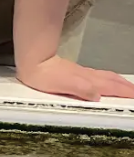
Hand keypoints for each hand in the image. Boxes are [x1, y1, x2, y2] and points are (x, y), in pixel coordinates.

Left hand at [17, 56, 133, 100]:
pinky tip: (104, 82)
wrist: (32, 61)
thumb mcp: (63, 85)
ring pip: (106, 77)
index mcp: (87, 81)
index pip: (111, 87)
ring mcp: (82, 73)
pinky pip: (98, 76)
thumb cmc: (44, 76)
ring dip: (119, 82)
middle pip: (112, 80)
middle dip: (127, 87)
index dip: (125, 92)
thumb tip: (98, 95)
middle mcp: (88, 76)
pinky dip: (109, 79)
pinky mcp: (75, 72)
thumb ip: (81, 89)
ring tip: (128, 87)